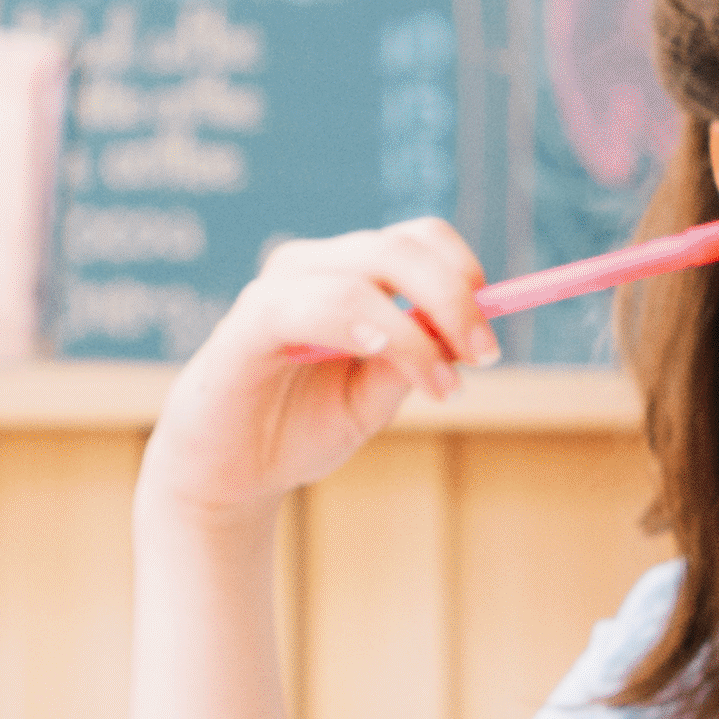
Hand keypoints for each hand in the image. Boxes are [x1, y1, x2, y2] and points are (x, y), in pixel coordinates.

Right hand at [145, 220, 489, 529]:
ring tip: (444, 388)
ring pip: (366, 272)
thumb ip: (416, 357)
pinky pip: (318, 302)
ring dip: (418, 328)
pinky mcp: (249, 321)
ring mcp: (278, 288)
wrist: (228, 477)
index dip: (463, 273)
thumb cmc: (299, 428)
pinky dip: (364, 323)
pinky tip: (380, 353)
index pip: (417, 240)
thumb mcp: (375, 398)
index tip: (490, 334)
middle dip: (455, 297)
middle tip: (485, 355)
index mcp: (348, 275)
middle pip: (401, 246)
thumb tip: (467, 331)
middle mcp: (313, 267)